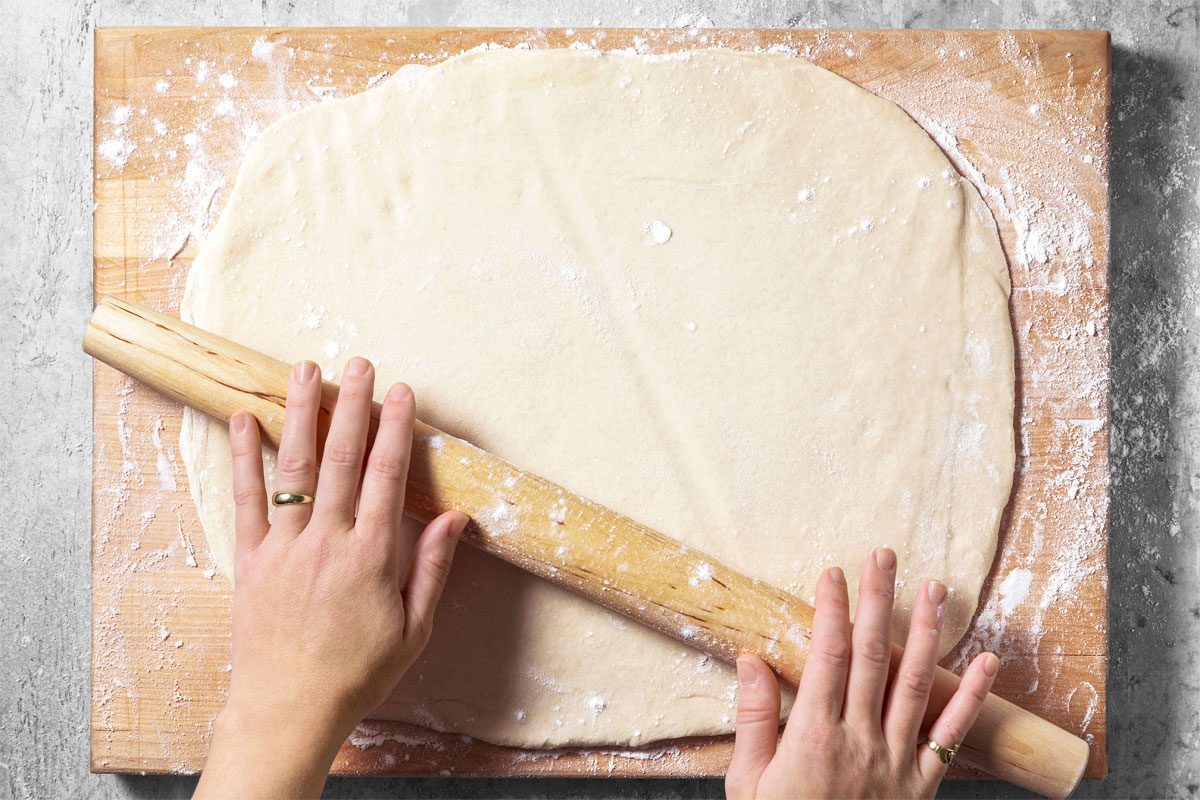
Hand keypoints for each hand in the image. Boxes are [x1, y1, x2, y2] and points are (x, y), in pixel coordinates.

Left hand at [196, 358, 467, 798]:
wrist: (289, 708)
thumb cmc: (358, 674)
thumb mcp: (415, 629)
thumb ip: (432, 569)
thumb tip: (456, 518)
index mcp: (371, 556)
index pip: (386, 476)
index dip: (396, 428)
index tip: (402, 392)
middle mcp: (327, 540)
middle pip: (340, 458)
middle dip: (352, 405)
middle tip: (357, 364)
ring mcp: (284, 546)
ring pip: (293, 467)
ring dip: (300, 414)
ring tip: (304, 371)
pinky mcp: (251, 558)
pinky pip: (246, 499)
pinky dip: (243, 457)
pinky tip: (242, 419)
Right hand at [726, 549, 999, 799]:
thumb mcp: (748, 783)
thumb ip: (755, 720)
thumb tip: (753, 660)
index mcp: (813, 735)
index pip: (826, 655)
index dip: (831, 609)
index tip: (833, 572)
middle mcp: (859, 739)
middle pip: (871, 655)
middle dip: (878, 601)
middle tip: (884, 556)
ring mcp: (896, 761)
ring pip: (915, 683)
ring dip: (926, 632)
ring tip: (935, 589)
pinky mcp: (922, 785)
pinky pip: (951, 733)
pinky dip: (972, 696)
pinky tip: (987, 662)